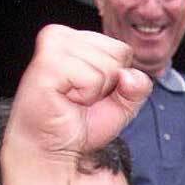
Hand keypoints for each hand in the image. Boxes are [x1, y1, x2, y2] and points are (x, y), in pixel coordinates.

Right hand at [5, 25, 150, 162]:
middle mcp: (61, 36)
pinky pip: (91, 78)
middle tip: (81, 98)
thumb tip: (130, 76)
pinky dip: (86, 96)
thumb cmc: (80, 123)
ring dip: (95, 91)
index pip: (122, 49)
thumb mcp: (122, 104)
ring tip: (72, 99)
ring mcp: (53, 47)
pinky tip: (67, 99)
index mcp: (76, 38)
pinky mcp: (46, 64)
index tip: (91, 91)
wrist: (53, 148)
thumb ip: (138, 86)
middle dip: (108, 83)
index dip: (116, 78)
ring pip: (107, 65)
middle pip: (118, 53)